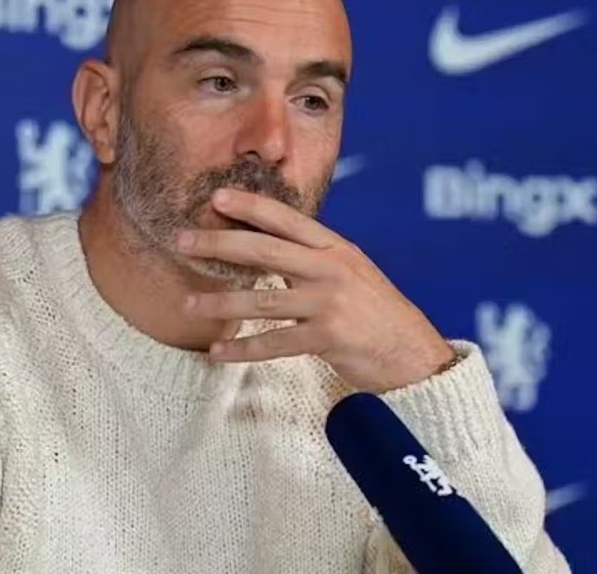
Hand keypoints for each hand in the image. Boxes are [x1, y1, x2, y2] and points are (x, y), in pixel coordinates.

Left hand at [176, 188, 455, 393]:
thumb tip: (270, 250)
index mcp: (337, 249)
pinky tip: (218, 352)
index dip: (250, 206)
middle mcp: (332, 269)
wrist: (414, 354)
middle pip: (265, 250)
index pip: (287, 219)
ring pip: (262, 299)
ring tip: (188, 305)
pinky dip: (243, 349)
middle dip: (219, 243)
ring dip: (220, 303)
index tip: (216, 197)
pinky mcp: (328, 338)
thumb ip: (314, 261)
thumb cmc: (378, 315)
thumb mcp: (352, 274)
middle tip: (182, 241)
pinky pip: (275, 343)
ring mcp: (330, 303)